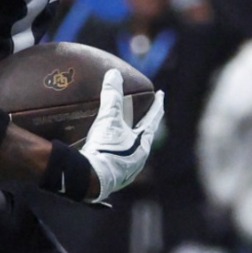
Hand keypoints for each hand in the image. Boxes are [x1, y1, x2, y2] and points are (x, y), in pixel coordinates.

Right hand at [78, 70, 164, 202]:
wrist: (90, 179)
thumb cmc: (105, 149)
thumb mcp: (109, 120)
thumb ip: (112, 96)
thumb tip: (114, 73)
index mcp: (143, 145)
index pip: (153, 120)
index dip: (157, 105)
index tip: (161, 94)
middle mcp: (138, 159)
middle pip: (144, 136)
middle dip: (143, 123)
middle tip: (142, 112)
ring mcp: (126, 170)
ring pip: (131, 150)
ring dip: (128, 138)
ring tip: (123, 130)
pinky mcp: (112, 177)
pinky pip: (117, 159)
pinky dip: (115, 149)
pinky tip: (106, 148)